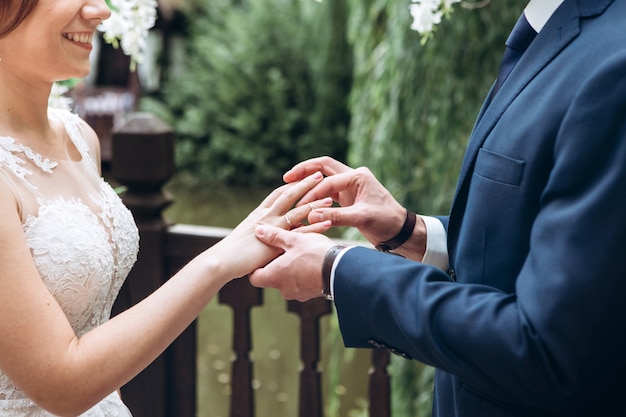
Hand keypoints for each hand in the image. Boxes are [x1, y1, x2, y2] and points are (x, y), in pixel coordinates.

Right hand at [210, 172, 332, 279]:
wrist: (222, 261)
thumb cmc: (230, 253)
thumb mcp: (246, 238)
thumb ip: (259, 233)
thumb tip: (267, 236)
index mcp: (259, 213)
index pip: (277, 194)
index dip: (291, 185)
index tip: (302, 178)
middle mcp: (266, 216)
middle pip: (289, 195)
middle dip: (305, 184)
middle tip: (319, 176)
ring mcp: (272, 227)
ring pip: (297, 210)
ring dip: (315, 202)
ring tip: (330, 197)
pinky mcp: (277, 240)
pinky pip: (301, 231)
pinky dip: (315, 227)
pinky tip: (327, 223)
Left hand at [249, 225, 335, 300]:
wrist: (342, 270)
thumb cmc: (315, 254)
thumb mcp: (293, 240)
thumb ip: (274, 236)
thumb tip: (259, 232)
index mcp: (274, 277)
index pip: (255, 277)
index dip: (257, 266)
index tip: (264, 254)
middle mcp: (284, 289)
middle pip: (273, 278)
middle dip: (277, 264)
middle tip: (285, 248)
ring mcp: (299, 294)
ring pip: (288, 280)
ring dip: (292, 268)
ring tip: (301, 252)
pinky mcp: (312, 294)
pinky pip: (302, 283)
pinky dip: (304, 273)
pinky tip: (312, 261)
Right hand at [284, 156, 407, 245]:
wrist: (400, 231)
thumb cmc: (386, 222)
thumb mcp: (362, 218)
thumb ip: (336, 216)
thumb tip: (310, 216)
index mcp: (358, 176)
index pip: (328, 180)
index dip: (313, 192)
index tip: (301, 205)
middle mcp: (354, 177)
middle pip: (323, 167)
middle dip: (305, 171)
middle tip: (286, 178)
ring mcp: (350, 186)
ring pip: (324, 179)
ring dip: (308, 183)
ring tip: (290, 188)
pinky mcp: (348, 197)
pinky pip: (327, 191)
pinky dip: (315, 195)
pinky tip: (303, 201)